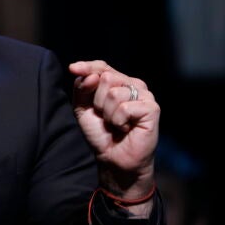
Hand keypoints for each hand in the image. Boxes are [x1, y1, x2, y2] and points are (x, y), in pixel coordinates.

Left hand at [69, 60, 159, 198]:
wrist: (114, 158)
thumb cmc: (101, 133)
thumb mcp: (82, 108)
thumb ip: (82, 89)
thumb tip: (91, 75)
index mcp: (118, 82)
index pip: (102, 66)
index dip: (87, 66)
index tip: (73, 69)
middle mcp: (133, 85)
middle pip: (106, 77)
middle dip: (97, 100)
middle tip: (105, 117)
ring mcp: (144, 95)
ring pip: (114, 92)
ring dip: (108, 113)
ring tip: (116, 124)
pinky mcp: (152, 108)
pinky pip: (125, 107)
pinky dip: (119, 121)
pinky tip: (126, 128)